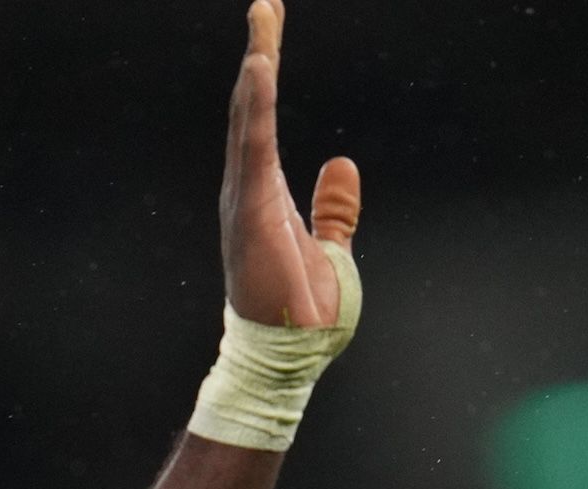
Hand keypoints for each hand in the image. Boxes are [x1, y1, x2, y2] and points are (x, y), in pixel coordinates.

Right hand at [220, 0, 359, 327]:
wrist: (290, 355)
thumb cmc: (303, 311)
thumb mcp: (331, 246)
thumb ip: (334, 207)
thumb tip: (342, 164)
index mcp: (264, 195)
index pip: (264, 122)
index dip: (266, 76)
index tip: (269, 31)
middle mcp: (247, 189)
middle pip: (253, 107)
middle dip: (260, 53)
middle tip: (265, 4)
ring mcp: (245, 197)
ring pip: (250, 117)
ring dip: (257, 66)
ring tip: (264, 20)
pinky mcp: (251, 208)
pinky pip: (254, 145)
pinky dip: (257, 104)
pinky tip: (260, 66)